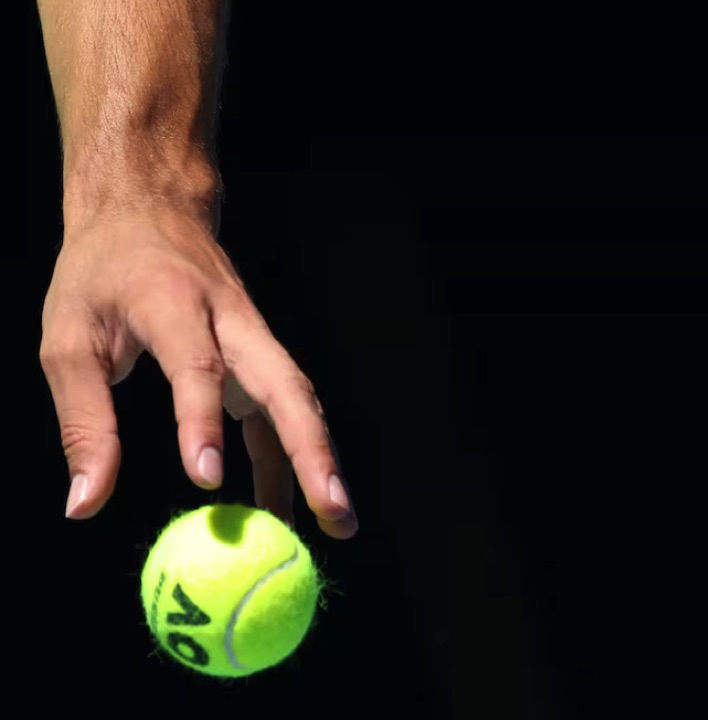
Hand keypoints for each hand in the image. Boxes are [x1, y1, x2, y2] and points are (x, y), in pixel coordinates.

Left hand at [39, 206, 357, 538]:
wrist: (153, 209)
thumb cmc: (103, 275)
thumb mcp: (68, 339)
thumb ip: (83, 422)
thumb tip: (84, 505)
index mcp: (173, 303)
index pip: (196, 363)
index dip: (200, 419)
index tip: (205, 480)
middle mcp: (232, 320)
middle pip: (287, 385)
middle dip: (313, 450)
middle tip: (332, 512)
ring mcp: (256, 337)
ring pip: (299, 400)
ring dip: (320, 461)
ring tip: (337, 525)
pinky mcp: (259, 357)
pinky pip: (281, 414)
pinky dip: (287, 463)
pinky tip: (285, 511)